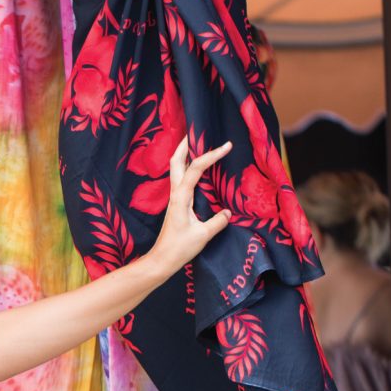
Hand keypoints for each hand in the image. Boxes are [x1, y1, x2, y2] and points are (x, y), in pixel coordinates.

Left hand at [147, 139, 232, 277]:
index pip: (196, 169)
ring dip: (185, 155)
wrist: (162, 260)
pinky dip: (188, 168)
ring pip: (176, 169)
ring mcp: (175, 198)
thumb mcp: (203, 235)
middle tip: (196, 131)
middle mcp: (175, 194)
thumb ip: (217, 221)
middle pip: (176, 162)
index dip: (211, 155)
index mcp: (181, 197)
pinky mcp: (177, 205)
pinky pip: (181, 180)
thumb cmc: (179, 248)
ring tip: (197, 143)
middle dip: (185, 145)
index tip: (226, 145)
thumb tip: (228, 212)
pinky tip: (196, 169)